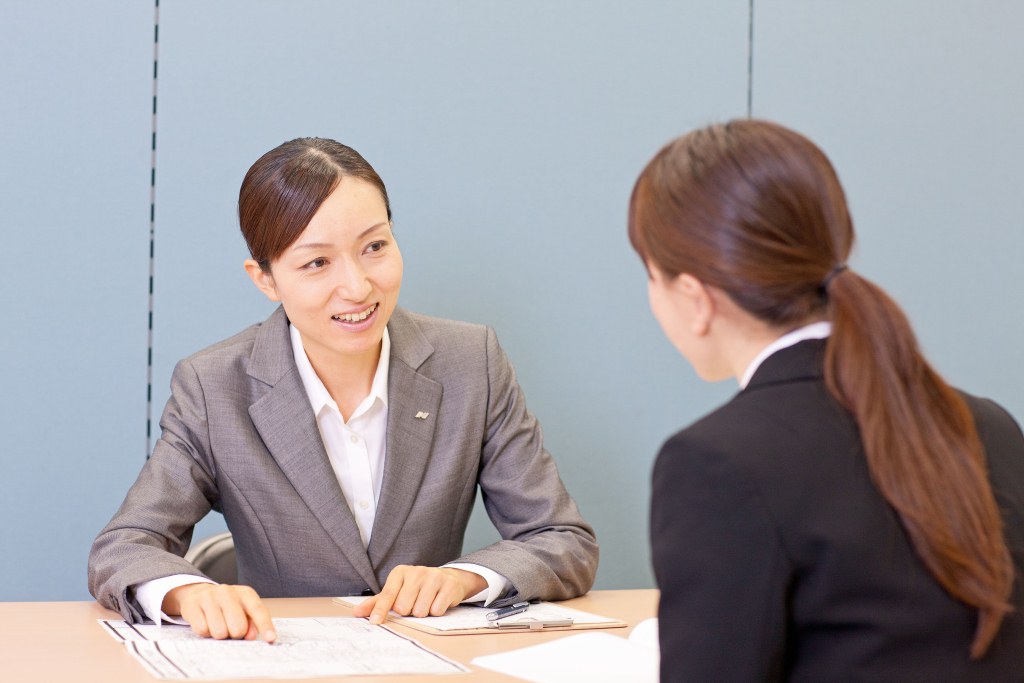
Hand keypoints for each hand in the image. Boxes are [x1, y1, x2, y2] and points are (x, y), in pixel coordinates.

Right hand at [162, 583, 275, 642]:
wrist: (199, 593)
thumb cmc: (227, 606)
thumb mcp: (243, 610)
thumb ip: (252, 623)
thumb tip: (251, 636)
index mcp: (245, 594)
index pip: (258, 610)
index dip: (265, 626)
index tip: (270, 639)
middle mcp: (228, 592)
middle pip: (238, 628)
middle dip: (235, 634)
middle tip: (230, 628)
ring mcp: (209, 597)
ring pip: (219, 633)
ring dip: (219, 635)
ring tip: (217, 624)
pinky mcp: (192, 605)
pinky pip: (202, 630)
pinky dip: (205, 632)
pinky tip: (206, 622)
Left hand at [352, 566, 486, 623]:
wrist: (448, 578)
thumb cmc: (417, 588)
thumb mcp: (397, 590)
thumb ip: (378, 602)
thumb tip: (356, 612)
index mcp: (400, 573)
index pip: (387, 595)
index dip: (380, 610)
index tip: (375, 622)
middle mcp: (416, 572)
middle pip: (403, 607)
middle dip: (408, 611)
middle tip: (414, 603)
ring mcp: (433, 576)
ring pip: (420, 611)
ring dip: (423, 613)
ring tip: (427, 602)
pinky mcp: (448, 584)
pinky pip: (437, 610)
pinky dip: (436, 611)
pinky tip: (437, 601)